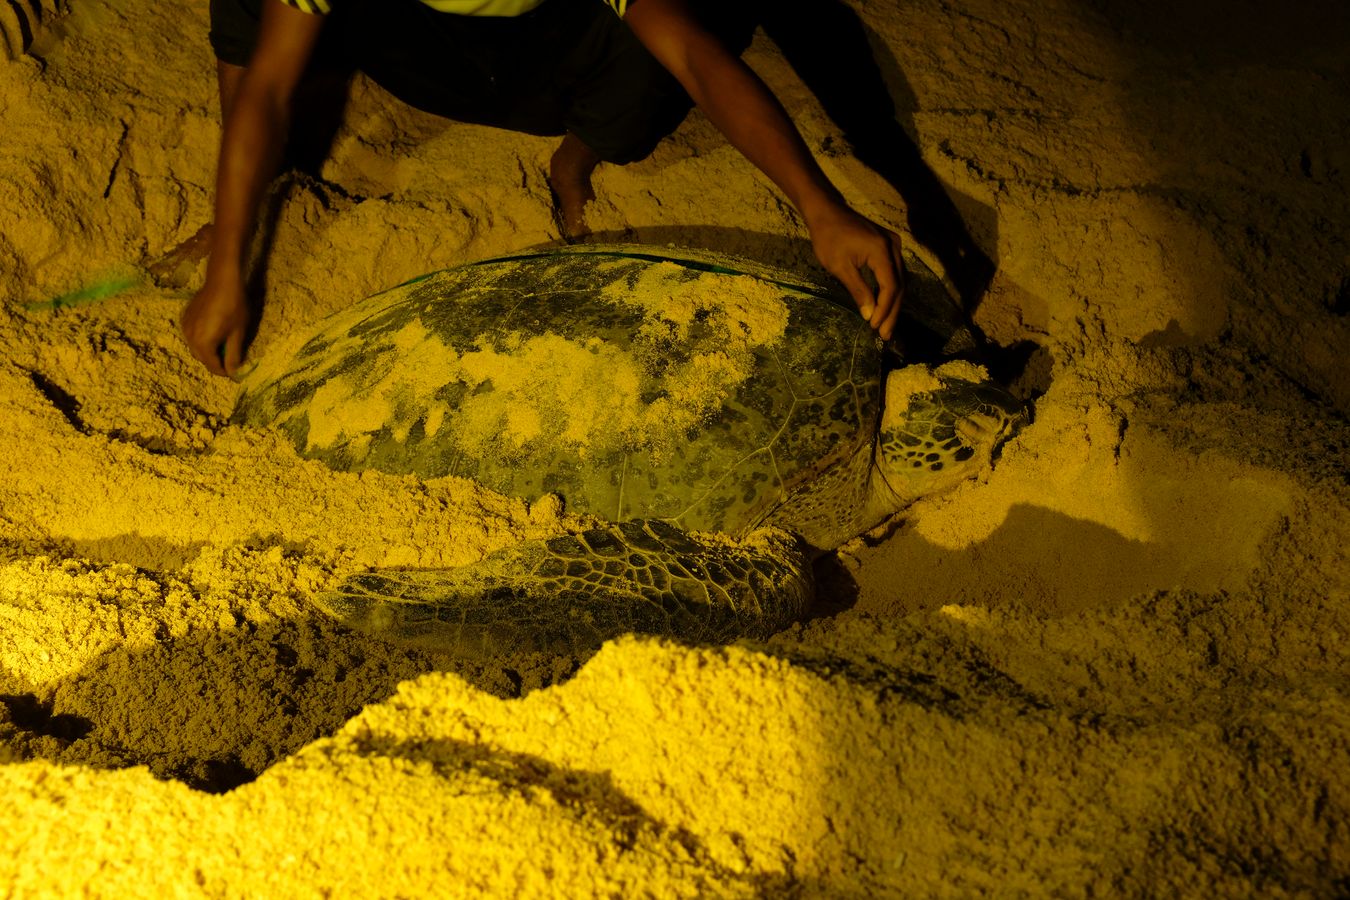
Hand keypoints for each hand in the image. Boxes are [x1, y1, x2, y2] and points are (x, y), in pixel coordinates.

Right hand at [180, 274, 251, 376]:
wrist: (222, 282)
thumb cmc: (234, 307)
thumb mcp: (238, 333)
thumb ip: (234, 354)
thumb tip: (233, 372)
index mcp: (204, 343)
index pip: (212, 366)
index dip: (224, 372)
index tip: (233, 372)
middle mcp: (190, 337)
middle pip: (202, 358)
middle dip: (215, 362)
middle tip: (229, 358)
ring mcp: (185, 327)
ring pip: (195, 347)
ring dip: (207, 351)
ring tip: (222, 344)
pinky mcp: (184, 318)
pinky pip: (191, 336)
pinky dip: (200, 339)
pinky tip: (212, 332)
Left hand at [805, 203, 904, 340]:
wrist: (826, 212)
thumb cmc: (828, 238)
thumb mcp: (840, 268)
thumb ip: (858, 291)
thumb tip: (870, 315)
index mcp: (882, 251)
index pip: (891, 287)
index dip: (885, 310)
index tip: (876, 328)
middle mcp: (893, 247)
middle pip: (899, 285)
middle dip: (892, 312)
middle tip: (885, 335)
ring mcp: (893, 244)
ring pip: (899, 279)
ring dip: (893, 303)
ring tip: (885, 326)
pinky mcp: (889, 245)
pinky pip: (894, 272)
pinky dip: (890, 290)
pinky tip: (884, 306)